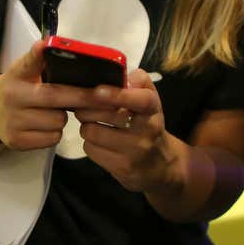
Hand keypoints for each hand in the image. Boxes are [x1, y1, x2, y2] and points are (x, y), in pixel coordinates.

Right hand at [0, 40, 102, 150]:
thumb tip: (51, 44)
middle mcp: (13, 98)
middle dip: (83, 98)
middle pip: (56, 98)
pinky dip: (54, 133)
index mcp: (17, 76)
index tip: (53, 51)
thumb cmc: (16, 88)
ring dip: (63, 118)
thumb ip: (39, 60)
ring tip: (53, 111)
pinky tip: (45, 125)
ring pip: (57, 122)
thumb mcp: (22, 70)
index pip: (32, 65)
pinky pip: (51, 139)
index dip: (42, 58)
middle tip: (104, 96)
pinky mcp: (17, 141)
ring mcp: (13, 122)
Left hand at [74, 69, 184, 193]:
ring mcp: (135, 152)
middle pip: (106, 115)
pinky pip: (91, 150)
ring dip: (86, 126)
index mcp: (153, 109)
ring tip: (93, 125)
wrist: (159, 165)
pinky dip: (90, 144)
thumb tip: (127, 75)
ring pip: (92, 132)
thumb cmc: (147, 124)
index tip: (97, 90)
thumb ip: (139, 82)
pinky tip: (99, 143)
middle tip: (84, 106)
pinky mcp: (122, 168)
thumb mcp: (149, 100)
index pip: (140, 100)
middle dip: (87, 108)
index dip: (117, 94)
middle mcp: (147, 130)